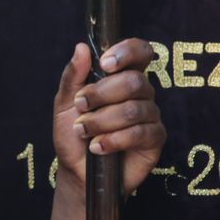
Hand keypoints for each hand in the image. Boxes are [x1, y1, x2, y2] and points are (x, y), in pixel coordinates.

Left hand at [51, 39, 164, 196]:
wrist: (77, 171)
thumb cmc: (73, 135)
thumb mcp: (65, 104)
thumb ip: (73, 76)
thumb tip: (81, 48)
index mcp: (121, 77)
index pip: (139, 52)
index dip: (128, 52)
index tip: (105, 64)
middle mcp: (141, 93)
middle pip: (134, 81)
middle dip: (101, 94)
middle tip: (81, 107)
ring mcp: (150, 115)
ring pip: (133, 110)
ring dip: (102, 121)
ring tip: (84, 132)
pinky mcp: (155, 139)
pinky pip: (140, 133)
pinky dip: (113, 140)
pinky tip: (98, 146)